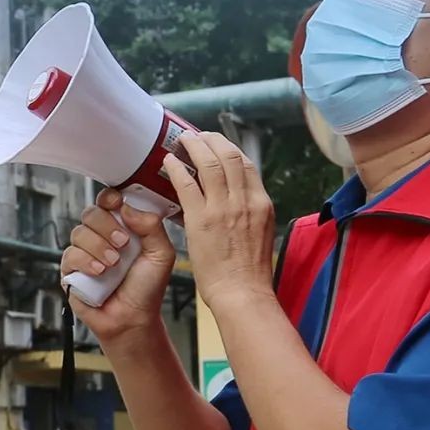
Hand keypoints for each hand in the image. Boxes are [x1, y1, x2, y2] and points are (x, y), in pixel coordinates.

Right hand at [60, 189, 175, 343]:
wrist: (133, 319)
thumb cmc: (147, 289)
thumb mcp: (161, 254)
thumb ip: (151, 225)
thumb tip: (127, 206)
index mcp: (123, 227)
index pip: (109, 201)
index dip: (110, 199)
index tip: (118, 205)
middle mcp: (102, 236)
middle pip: (91, 212)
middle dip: (107, 226)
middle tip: (122, 244)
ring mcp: (85, 252)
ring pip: (79, 232)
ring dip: (98, 246)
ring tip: (113, 265)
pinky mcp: (71, 270)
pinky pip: (69, 254)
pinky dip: (85, 262)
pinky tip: (99, 273)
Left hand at [161, 132, 275, 315]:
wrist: (242, 293)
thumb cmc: (249, 272)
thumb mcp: (260, 233)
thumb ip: (250, 212)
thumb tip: (237, 200)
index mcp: (261, 203)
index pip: (246, 164)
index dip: (229, 148)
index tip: (216, 144)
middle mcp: (244, 200)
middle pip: (228, 155)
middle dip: (211, 140)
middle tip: (197, 136)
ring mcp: (223, 208)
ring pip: (208, 162)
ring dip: (193, 146)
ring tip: (181, 141)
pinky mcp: (201, 219)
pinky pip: (186, 184)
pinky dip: (177, 168)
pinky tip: (168, 162)